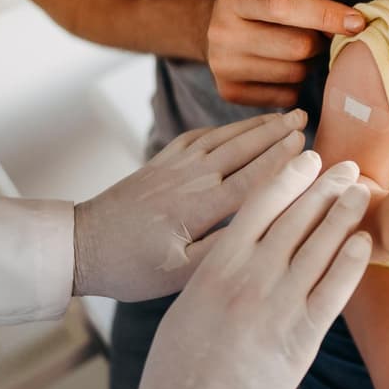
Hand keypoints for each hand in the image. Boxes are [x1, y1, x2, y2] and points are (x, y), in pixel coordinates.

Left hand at [72, 110, 307, 299]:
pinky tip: (239, 126)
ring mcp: (174, 165)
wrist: (82, 245)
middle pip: (243, 147)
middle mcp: (191, 178)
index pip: (254, 176)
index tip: (307, 143)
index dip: (282, 158)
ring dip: (255, 125)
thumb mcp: (180, 273)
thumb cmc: (132, 267)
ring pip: (224, 137)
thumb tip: (262, 227)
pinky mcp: (161, 162)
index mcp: (201, 206)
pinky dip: (224, 128)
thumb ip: (222, 248)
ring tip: (283, 115)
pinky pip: (200, 136)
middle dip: (276, 131)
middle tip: (305, 117)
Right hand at [130, 152, 371, 388]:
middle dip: (328, 186)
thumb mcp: (190, 299)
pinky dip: (352, 260)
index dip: (291, 176)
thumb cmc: (180, 362)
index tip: (310, 159)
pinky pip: (335, 288)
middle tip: (350, 167)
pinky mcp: (303, 336)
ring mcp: (280, 304)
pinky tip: (364, 241)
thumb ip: (220, 267)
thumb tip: (247, 242)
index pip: (262, 202)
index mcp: (217, 264)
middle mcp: (251, 276)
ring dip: (347, 213)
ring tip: (364, 192)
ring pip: (323, 245)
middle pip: (299, 216)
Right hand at [206, 0, 365, 106]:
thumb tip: (355, 27)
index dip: (325, 15)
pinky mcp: (231, 93)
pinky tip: (279, 69)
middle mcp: (223, 32)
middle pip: (298, 47)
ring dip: (307, 64)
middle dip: (318, 42)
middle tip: (314, 37)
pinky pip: (288, 96)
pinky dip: (294, 84)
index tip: (357, 23)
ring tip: (292, 52)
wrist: (215, 31)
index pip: (284, 6)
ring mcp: (224, 66)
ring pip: (296, 74)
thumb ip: (317, 2)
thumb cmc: (263, 7)